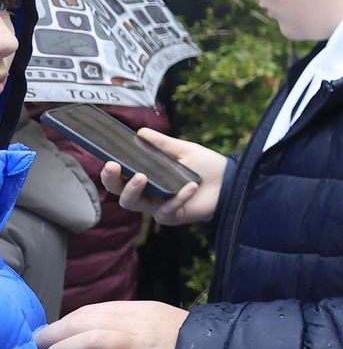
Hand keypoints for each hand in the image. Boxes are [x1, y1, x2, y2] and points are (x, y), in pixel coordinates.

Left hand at [35, 300, 187, 348]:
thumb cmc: (187, 345)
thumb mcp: (160, 323)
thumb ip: (129, 324)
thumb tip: (89, 331)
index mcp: (143, 311)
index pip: (94, 311)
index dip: (65, 321)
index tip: (49, 333)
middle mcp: (141, 326)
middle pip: (87, 322)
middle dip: (55, 333)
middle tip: (37, 346)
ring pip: (93, 341)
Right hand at [104, 128, 225, 225]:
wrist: (229, 180)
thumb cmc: (204, 165)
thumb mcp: (183, 150)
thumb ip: (162, 143)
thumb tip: (140, 132)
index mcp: (146, 177)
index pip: (120, 178)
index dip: (110, 172)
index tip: (108, 160)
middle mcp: (148, 195)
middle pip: (121, 194)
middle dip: (113, 181)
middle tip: (114, 166)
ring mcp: (158, 207)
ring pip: (135, 204)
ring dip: (135, 190)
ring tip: (142, 176)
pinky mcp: (173, 216)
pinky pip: (168, 209)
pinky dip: (179, 197)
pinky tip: (190, 186)